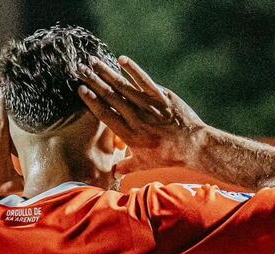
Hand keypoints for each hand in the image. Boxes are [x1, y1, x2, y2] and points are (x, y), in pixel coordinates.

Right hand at [78, 56, 205, 174]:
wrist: (194, 147)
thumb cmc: (169, 156)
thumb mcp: (145, 164)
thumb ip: (127, 166)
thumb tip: (114, 173)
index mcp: (129, 135)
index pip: (105, 115)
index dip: (92, 101)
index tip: (80, 89)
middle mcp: (136, 119)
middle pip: (110, 97)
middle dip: (94, 82)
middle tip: (80, 69)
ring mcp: (149, 107)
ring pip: (124, 87)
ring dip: (107, 73)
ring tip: (94, 61)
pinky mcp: (162, 98)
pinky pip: (145, 81)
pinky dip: (133, 70)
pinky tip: (122, 59)